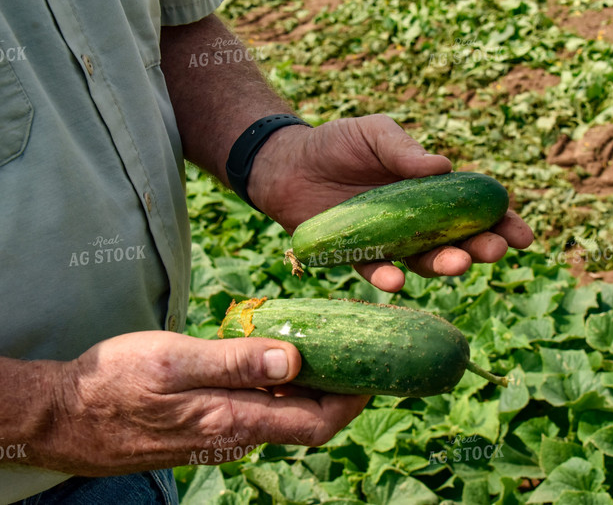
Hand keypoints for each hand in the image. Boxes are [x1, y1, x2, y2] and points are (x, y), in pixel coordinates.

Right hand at [30, 331, 366, 475]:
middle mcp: (235, 436)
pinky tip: (279, 361)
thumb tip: (296, 360)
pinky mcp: (207, 429)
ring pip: (284, 417)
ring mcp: (221, 436)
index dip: (353, 400)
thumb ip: (236, 361)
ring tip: (328, 347)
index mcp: (234, 420)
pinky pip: (259, 413)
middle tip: (360, 351)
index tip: (375, 369)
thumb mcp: (174, 360)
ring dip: (312, 388)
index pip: (317, 422)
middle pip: (308, 422)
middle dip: (341, 391)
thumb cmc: (114, 383)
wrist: (65, 416)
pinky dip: (281, 390)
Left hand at [249, 114, 533, 291]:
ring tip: (457, 263)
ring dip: (443, 265)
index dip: (500, 223)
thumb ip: (405, 150)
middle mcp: (415, 222)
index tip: (523, 236)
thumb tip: (445, 168)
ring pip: (423, 262)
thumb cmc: (337, 143)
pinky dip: (386, 278)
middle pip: (456, 241)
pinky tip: (395, 279)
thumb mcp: (374, 134)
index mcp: (429, 192)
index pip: (473, 209)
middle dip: (480, 247)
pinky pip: (375, 272)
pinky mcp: (356, 256)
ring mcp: (388, 242)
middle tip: (494, 250)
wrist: (288, 163)